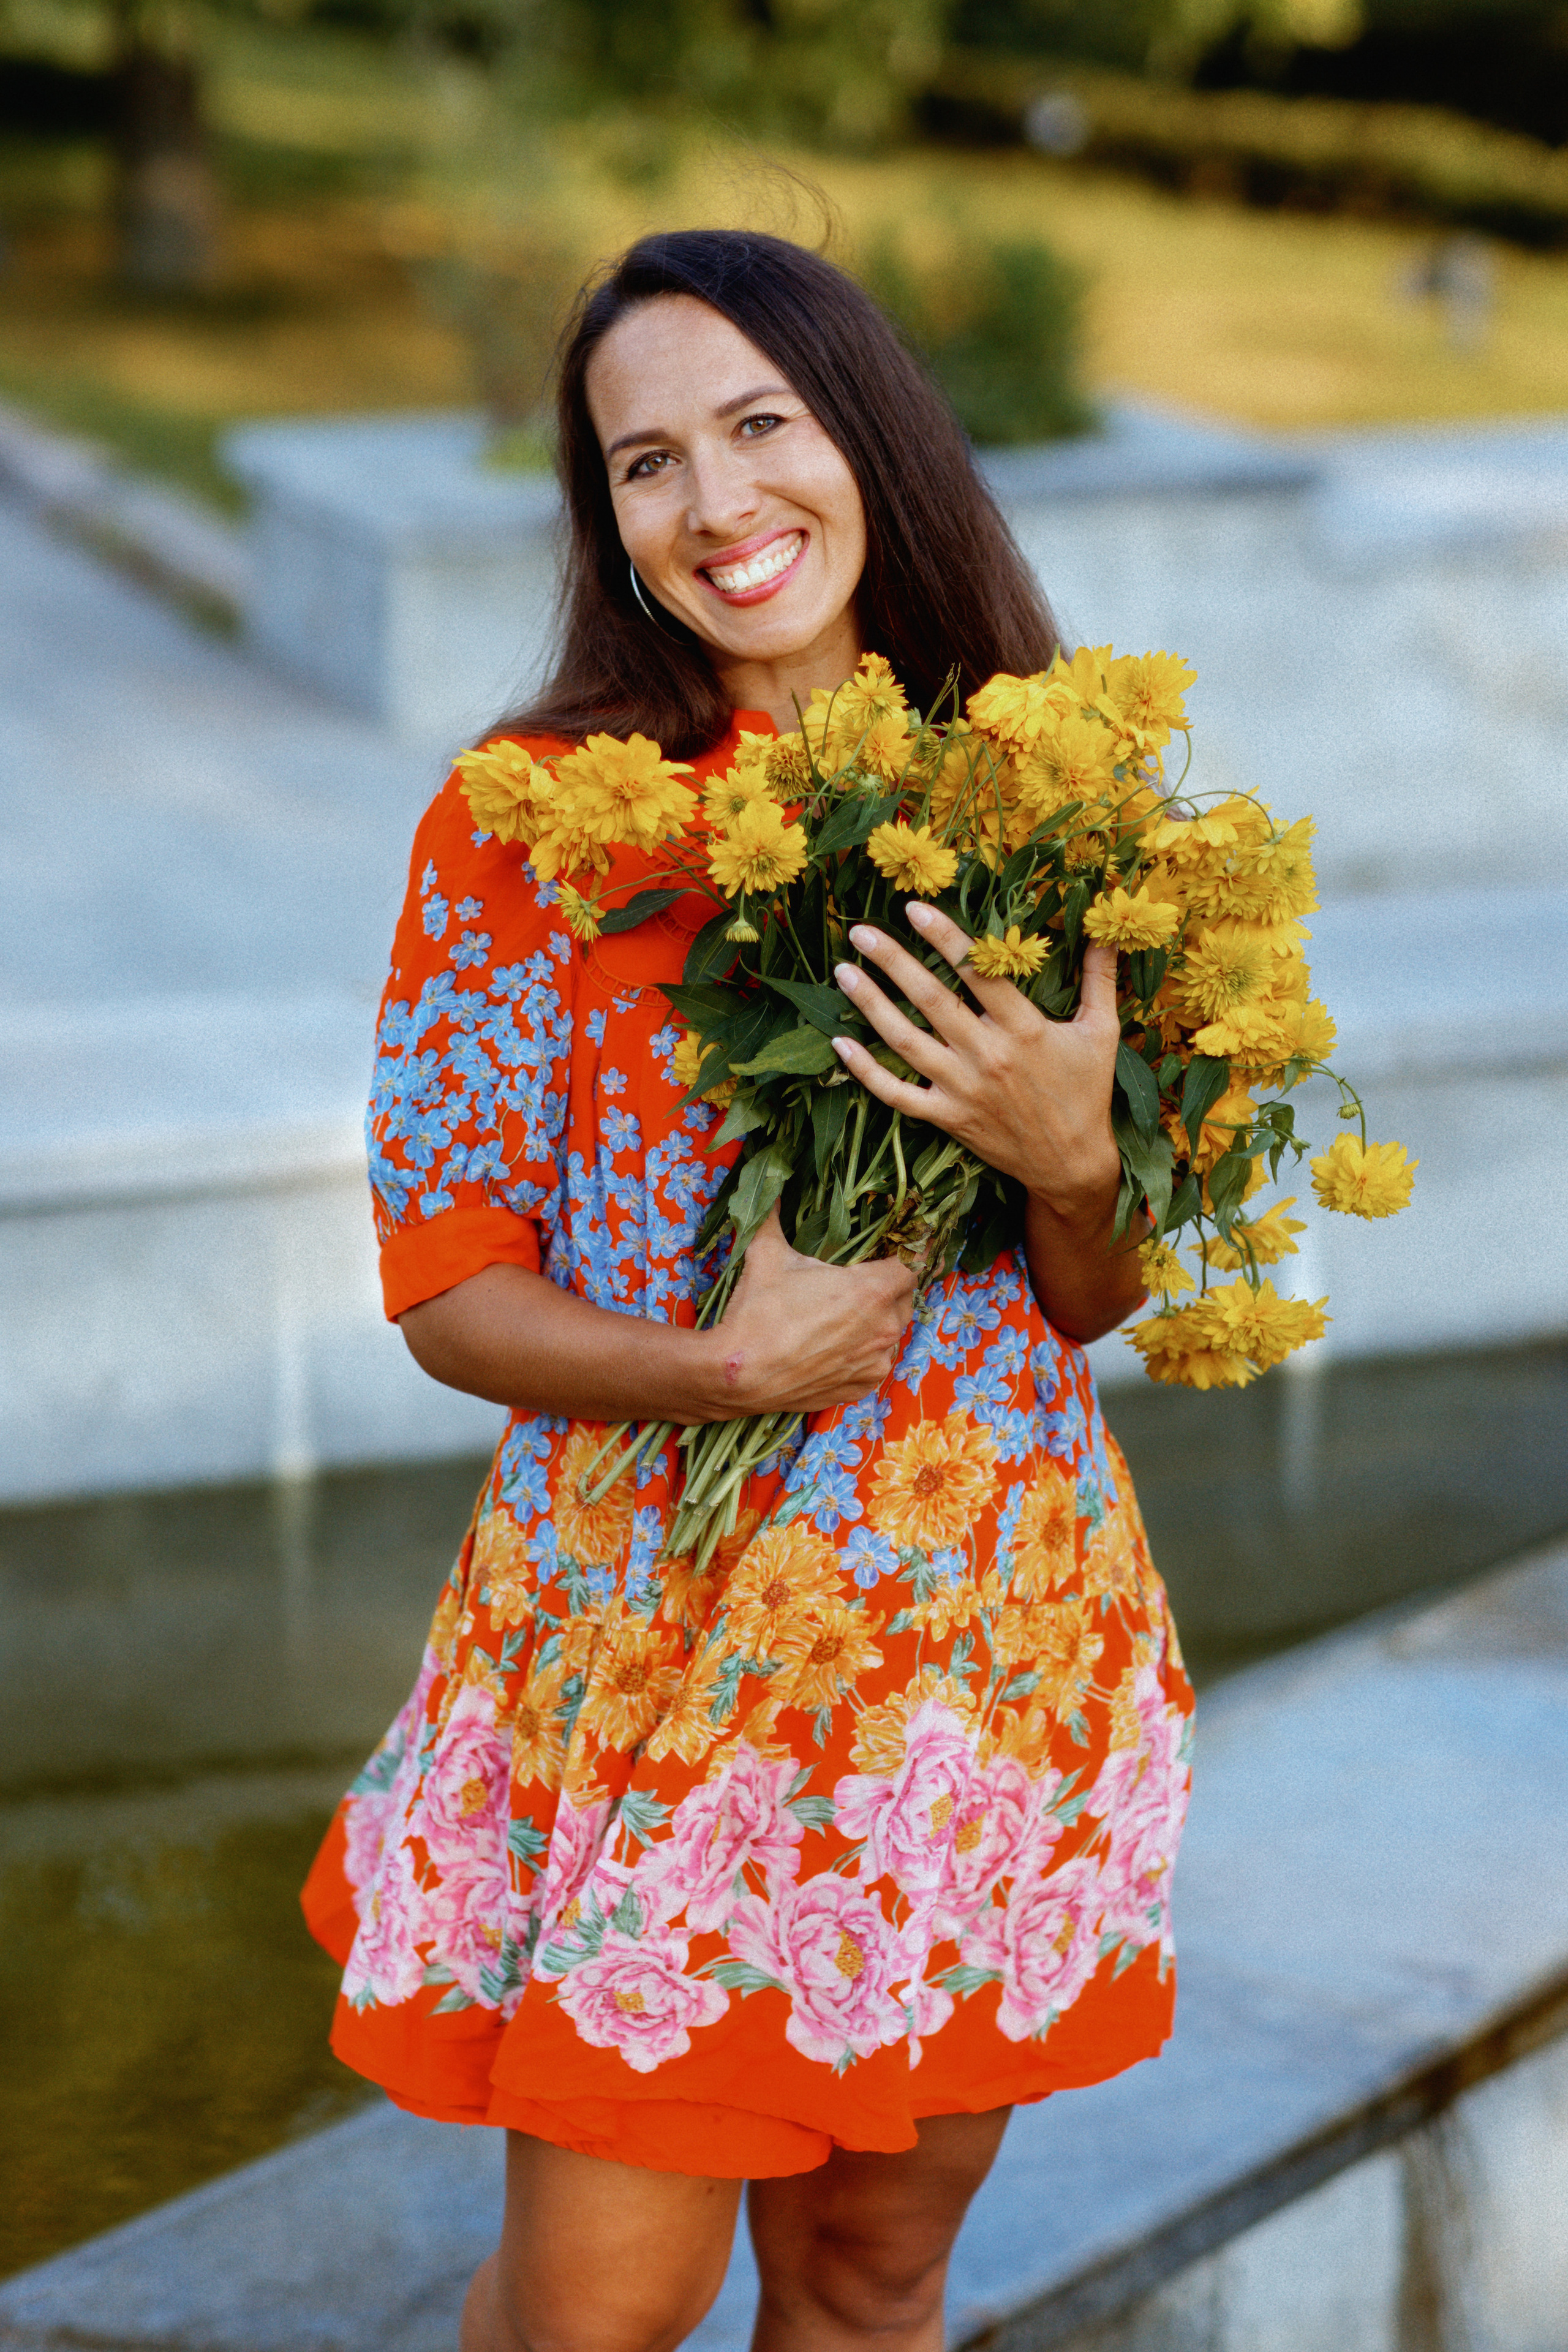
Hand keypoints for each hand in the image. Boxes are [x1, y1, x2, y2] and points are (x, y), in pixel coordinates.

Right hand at [704, 1206, 914, 1415]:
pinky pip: (875, 1363)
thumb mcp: (767, 1255)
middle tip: (853, 1285)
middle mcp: (883, 1329)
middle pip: (903, 1300)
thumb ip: (774, 1218)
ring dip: (874, 1323)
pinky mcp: (862, 1387)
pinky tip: (835, 1347)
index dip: (896, 1258)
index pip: (910, 1266)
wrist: (737, 1375)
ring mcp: (875, 1362)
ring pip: (890, 1333)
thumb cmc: (757, 1313)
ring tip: (840, 1318)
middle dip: (885, 1290)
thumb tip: (772, 1191)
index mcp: (871, 1291)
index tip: (878, 1257)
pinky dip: (863, 1354)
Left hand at [830, 906, 1121, 1221]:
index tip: (913, 908)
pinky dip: (866, 1071)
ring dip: (870, 1005)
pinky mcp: (948, 1118)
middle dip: (892, 961)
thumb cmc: (1088, 1093)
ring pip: (905, 1041)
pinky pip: (897, 1094)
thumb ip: (1099, 977)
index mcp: (1024, 1029)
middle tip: (860, 931)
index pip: (977, 973)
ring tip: (843, 972)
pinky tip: (840, 1043)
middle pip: (930, 1000)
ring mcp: (963, 1090)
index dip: (943, 937)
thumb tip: (1107, 928)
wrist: (1073, 1165)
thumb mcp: (1103, 1032)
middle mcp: (988, 1056)